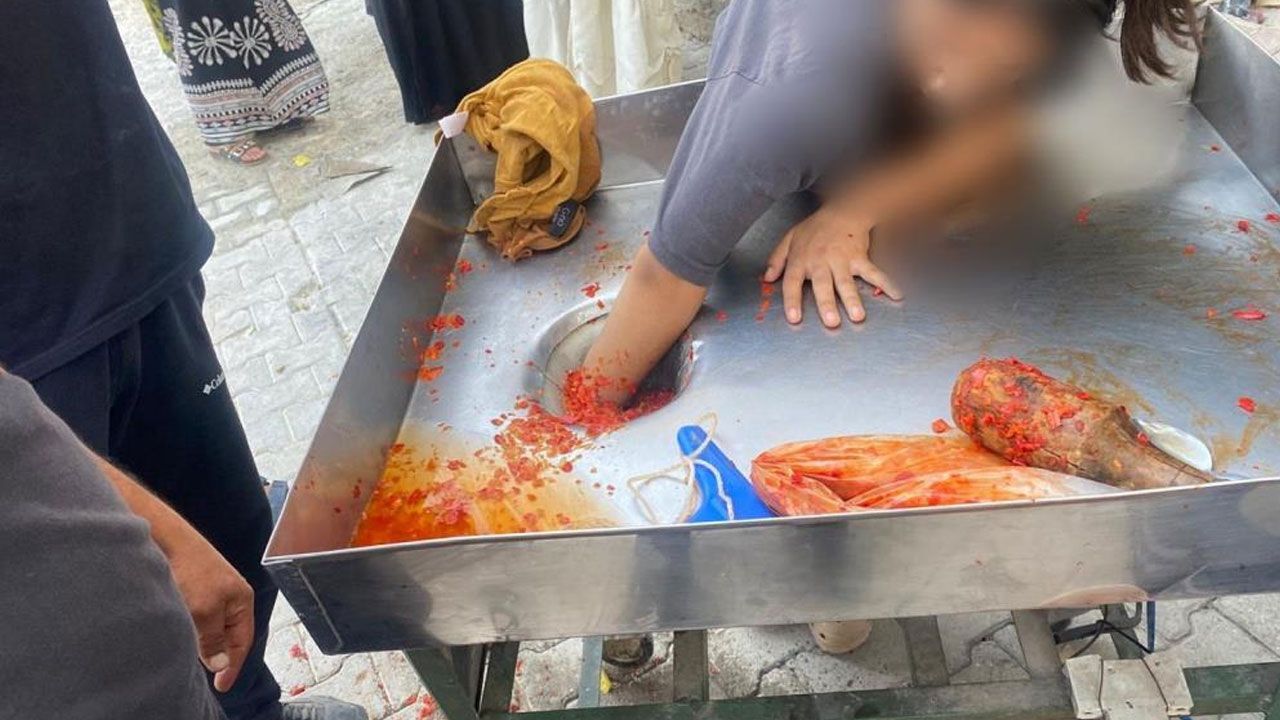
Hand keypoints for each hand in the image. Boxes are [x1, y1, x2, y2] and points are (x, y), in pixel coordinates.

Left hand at [166, 531, 254, 692]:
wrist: (168, 541)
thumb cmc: (192, 571)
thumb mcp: (205, 611)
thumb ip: (213, 640)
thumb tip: (221, 664)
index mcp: (242, 601)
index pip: (243, 641)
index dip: (234, 665)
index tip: (221, 686)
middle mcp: (232, 597)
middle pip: (230, 635)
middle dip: (221, 656)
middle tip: (207, 676)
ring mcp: (214, 592)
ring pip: (213, 627)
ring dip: (205, 643)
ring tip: (193, 659)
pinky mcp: (196, 588)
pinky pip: (201, 618)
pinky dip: (195, 631)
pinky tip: (184, 636)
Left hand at [763, 206, 901, 327]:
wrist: (843, 210)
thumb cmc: (816, 228)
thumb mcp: (790, 238)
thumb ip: (777, 259)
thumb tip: (767, 278)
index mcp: (801, 260)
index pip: (792, 282)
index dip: (792, 301)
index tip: (794, 318)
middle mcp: (820, 261)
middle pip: (823, 285)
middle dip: (827, 303)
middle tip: (831, 321)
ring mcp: (842, 260)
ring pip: (846, 282)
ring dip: (853, 300)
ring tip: (858, 316)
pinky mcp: (860, 257)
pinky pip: (873, 272)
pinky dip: (886, 283)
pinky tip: (896, 295)